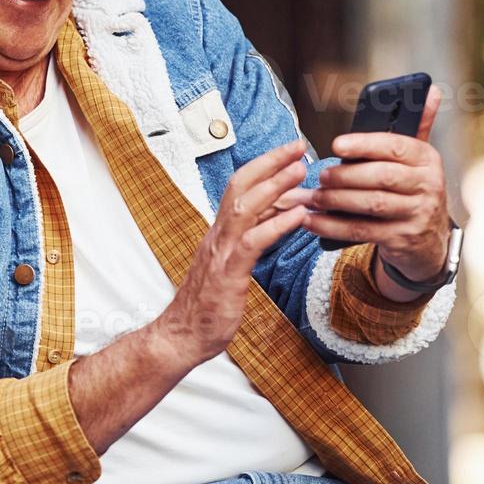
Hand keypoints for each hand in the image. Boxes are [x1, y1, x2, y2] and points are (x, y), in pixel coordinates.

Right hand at [150, 139, 312, 366]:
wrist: (182, 336)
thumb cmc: (209, 305)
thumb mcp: (234, 264)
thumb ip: (253, 237)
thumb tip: (282, 214)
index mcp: (219, 231)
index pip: (240, 187)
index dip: (264, 166)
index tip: (290, 153)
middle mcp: (217, 234)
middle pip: (240, 185)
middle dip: (270, 162)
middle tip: (299, 147)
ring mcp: (220, 252)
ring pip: (245, 206)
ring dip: (275, 185)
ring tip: (301, 171)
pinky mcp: (228, 273)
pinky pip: (253, 242)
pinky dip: (277, 224)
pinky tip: (299, 215)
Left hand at [302, 85, 451, 282]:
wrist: (430, 240)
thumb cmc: (414, 190)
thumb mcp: (419, 160)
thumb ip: (417, 126)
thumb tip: (431, 90)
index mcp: (427, 158)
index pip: (394, 146)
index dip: (364, 144)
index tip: (336, 144)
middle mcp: (428, 185)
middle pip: (381, 176)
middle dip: (345, 175)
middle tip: (320, 175)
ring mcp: (418, 214)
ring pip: (372, 204)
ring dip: (336, 200)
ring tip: (313, 197)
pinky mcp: (404, 238)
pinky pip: (363, 230)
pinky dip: (333, 226)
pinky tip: (312, 221)